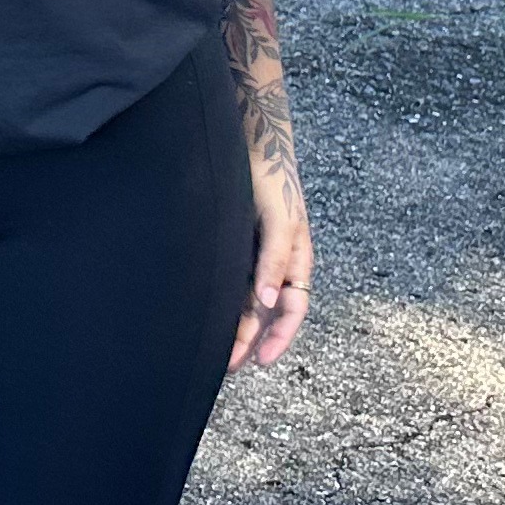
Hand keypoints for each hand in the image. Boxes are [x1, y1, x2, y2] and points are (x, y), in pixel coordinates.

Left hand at [233, 149, 312, 370]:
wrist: (252, 139)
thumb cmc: (273, 180)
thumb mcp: (282, 221)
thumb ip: (277, 261)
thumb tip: (269, 302)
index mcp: (296, 261)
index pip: (292, 310)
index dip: (279, 338)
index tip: (259, 360)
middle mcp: (276, 262)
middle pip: (267, 311)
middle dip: (251, 339)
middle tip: (229, 364)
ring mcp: (255, 254)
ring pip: (248, 300)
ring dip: (237, 325)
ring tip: (216, 350)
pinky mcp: (235, 243)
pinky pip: (233, 279)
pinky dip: (225, 300)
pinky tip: (208, 312)